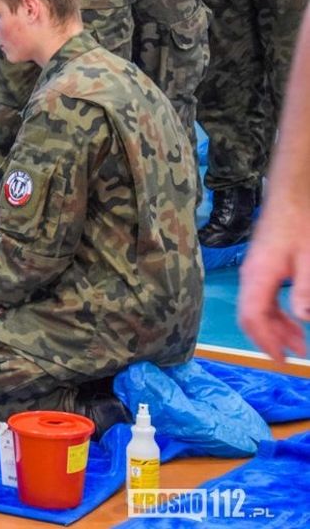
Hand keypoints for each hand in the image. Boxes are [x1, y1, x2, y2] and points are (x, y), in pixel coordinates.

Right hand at [238, 203, 309, 360]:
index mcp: (259, 275)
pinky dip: (277, 313)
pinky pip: (263, 298)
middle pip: (251, 316)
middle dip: (271, 339)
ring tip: (299, 342)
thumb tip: (303, 319)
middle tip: (296, 356)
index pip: (252, 317)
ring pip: (257, 308)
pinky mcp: (262, 267)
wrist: (292, 194)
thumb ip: (304, 289)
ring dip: (276, 328)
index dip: (265, 341)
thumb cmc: (302, 222)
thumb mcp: (309, 258)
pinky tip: (294, 319)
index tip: (282, 359)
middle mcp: (250, 275)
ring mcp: (254, 271)